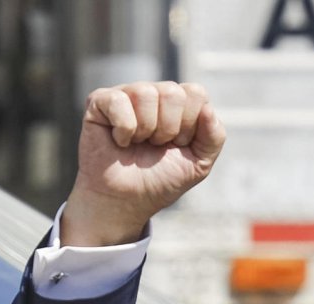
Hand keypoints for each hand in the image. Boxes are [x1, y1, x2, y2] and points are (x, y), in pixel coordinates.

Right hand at [61, 81, 225, 246]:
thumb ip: (214, 137)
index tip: (177, 144)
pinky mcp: (99, 101)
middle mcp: (153, 93)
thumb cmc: (160, 180)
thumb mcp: (198, 164)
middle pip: (172, 92)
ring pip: (146, 93)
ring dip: (145, 130)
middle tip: (155, 146)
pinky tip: (119, 141)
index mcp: (178, 103)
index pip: (195, 92)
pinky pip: (119, 101)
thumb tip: (207, 109)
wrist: (125, 202)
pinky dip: (123, 129)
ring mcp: (125, 95)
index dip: (189, 125)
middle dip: (168, 129)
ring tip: (137, 144)